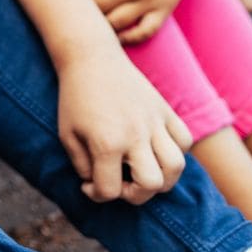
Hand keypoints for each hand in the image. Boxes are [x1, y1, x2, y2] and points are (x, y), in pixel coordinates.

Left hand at [57, 50, 191, 203]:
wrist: (91, 58)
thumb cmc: (74, 98)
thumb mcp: (67, 134)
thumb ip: (82, 166)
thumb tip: (99, 186)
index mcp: (107, 142)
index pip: (111, 190)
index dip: (96, 194)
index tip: (88, 184)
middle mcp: (135, 134)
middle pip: (152, 185)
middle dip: (136, 193)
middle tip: (120, 181)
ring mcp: (155, 122)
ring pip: (176, 167)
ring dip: (162, 178)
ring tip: (142, 170)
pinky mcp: (166, 110)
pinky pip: (185, 141)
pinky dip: (175, 152)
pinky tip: (155, 148)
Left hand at [78, 0, 209, 42]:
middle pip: (96, 6)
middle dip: (79, 6)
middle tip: (69, 4)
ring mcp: (150, 2)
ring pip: (115, 23)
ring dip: (98, 23)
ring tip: (86, 19)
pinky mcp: (164, 10)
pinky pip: (145, 32)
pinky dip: (129, 38)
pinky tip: (115, 34)